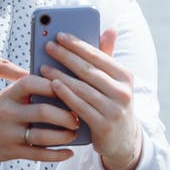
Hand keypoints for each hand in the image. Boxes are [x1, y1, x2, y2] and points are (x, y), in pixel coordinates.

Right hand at [0, 76, 78, 164]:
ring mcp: (8, 133)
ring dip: (65, 136)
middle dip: (67, 115)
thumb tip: (66, 87)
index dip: (55, 85)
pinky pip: (38, 155)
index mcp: (9, 94)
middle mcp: (8, 112)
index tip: (72, 88)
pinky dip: (58, 155)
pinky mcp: (10, 151)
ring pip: (43, 136)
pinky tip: (69, 152)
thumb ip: (30, 92)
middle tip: (79, 117)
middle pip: (43, 111)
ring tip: (74, 134)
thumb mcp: (6, 96)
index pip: (34, 83)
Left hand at [39, 29, 143, 169]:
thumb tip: (109, 29)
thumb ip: (107, 57)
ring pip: (82, 88)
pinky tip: (52, 85)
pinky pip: (80, 106)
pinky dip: (65, 94)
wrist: (123, 141)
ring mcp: (114, 110)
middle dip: (66, 56)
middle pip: (88, 70)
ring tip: (43, 66)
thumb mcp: (114, 81)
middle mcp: (123, 92)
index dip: (78, 45)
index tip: (59, 35)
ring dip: (61, 75)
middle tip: (48, 46)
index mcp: (125, 76)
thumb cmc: (111, 103)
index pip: (98, 56)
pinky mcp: (104, 125)